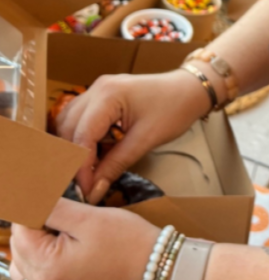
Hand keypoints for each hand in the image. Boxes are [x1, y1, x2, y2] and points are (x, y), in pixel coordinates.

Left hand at [9, 199, 159, 279]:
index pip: (20, 228)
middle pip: (19, 248)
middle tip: (66, 213)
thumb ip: (50, 207)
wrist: (155, 269)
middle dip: (35, 226)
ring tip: (61, 232)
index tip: (55, 198)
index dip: (36, 207)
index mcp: (47, 268)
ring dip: (33, 247)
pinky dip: (36, 271)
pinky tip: (52, 257)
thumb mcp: (88, 217)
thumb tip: (26, 195)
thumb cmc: (127, 241)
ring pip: (23, 267)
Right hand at [56, 70, 211, 203]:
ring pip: (69, 123)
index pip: (82, 135)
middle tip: (83, 185)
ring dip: (75, 148)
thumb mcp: (146, 140)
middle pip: (68, 128)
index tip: (84, 190)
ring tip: (88, 171)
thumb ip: (116, 165)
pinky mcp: (101, 96)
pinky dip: (83, 138)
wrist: (189, 90)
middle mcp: (97, 88)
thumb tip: (93, 191)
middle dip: (73, 158)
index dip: (80, 166)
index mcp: (108, 94)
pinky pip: (81, 119)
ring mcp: (97, 90)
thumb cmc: (174, 109)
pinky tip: (95, 154)